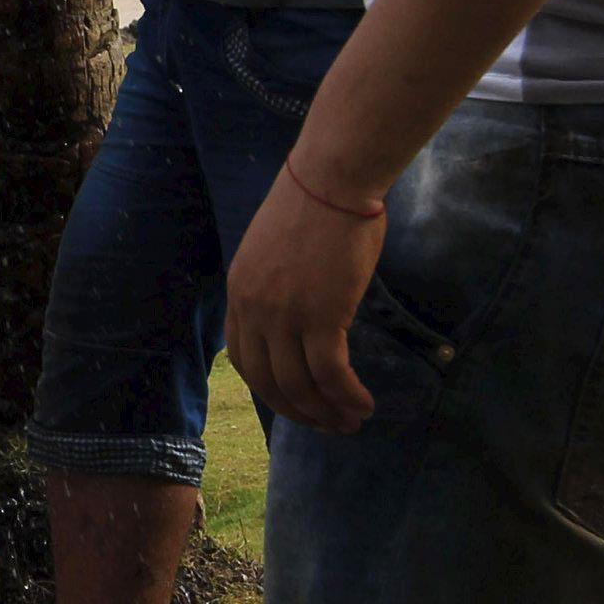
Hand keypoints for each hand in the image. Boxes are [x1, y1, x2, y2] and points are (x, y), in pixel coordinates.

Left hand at [223, 164, 384, 432]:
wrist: (333, 179)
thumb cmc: (316, 204)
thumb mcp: (276, 251)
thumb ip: (278, 289)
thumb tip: (302, 319)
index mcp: (239, 292)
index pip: (244, 359)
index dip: (268, 388)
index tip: (293, 401)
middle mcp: (254, 309)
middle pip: (268, 381)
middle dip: (298, 411)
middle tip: (325, 424)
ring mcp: (284, 315)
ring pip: (300, 385)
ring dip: (327, 412)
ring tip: (351, 422)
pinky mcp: (321, 316)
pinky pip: (331, 374)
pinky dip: (347, 396)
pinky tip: (364, 405)